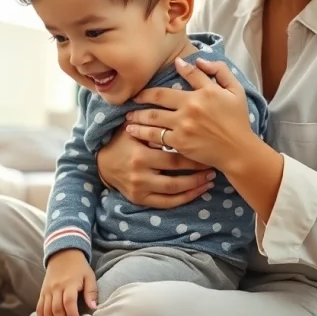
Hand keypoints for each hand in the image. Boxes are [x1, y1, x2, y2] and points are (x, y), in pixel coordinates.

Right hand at [38, 249, 97, 315]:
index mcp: (69, 283)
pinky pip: (39, 307)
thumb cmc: (79, 267)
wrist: (63, 254)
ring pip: (46, 310)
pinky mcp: (42, 292)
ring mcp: (47, 290)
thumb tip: (93, 307)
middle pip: (56, 309)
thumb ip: (91, 291)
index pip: (69, 302)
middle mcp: (56, 287)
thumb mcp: (89, 276)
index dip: (72, 315)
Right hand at [97, 124, 215, 208]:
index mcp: (140, 156)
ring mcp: (140, 190)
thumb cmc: (122, 141)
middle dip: (198, 173)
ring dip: (195, 187)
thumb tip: (181, 112)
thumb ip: (153, 124)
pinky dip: (184, 198)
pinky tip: (198, 191)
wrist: (102, 162)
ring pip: (174, 192)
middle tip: (213, 166)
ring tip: (210, 179)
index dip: (193, 156)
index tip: (208, 150)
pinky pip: (167, 203)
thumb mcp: (133, 129)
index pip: (173, 158)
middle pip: (177, 177)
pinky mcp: (140, 200)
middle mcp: (140, 176)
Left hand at [126, 57, 255, 171]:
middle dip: (142, 96)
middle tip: (132, 98)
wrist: (238, 150)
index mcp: (204, 92)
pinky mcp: (179, 142)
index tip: (166, 71)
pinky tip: (133, 133)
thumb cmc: (238, 120)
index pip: (185, 74)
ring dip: (137, 116)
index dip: (171, 71)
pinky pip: (157, 136)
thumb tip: (198, 60)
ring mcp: (183, 125)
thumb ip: (219, 71)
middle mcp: (191, 107)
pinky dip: (143, 134)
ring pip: (153, 117)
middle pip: (158, 97)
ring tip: (128, 117)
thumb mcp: (235, 90)